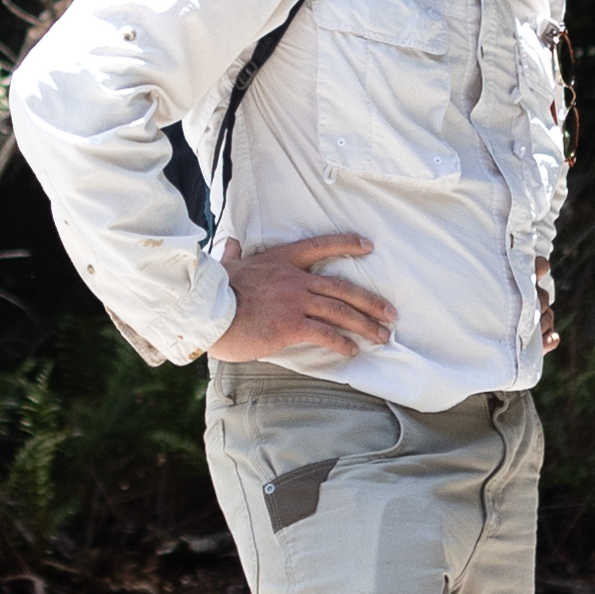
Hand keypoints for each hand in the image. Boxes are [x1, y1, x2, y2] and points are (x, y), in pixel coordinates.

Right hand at [213, 231, 392, 364]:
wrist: (205, 312)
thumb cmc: (213, 291)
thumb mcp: (226, 266)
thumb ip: (232, 254)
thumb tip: (229, 242)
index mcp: (280, 260)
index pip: (320, 246)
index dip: (346, 244)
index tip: (367, 245)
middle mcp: (294, 278)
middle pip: (342, 287)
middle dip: (370, 301)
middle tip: (390, 313)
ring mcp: (294, 301)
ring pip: (340, 311)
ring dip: (365, 325)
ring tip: (382, 336)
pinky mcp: (290, 325)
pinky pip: (325, 333)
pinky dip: (342, 343)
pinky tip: (352, 351)